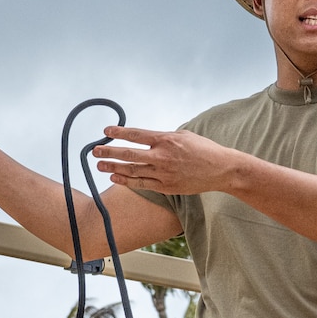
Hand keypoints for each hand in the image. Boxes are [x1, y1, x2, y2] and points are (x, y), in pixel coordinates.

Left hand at [91, 127, 250, 195]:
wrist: (221, 169)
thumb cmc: (203, 149)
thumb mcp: (183, 135)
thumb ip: (163, 137)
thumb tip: (144, 138)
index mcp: (166, 140)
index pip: (137, 135)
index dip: (119, 132)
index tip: (106, 131)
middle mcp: (162, 157)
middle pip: (129, 154)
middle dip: (109, 152)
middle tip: (94, 150)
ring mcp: (164, 173)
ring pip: (133, 170)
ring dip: (114, 167)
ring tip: (99, 165)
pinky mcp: (166, 186)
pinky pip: (142, 184)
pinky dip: (127, 181)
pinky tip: (115, 177)